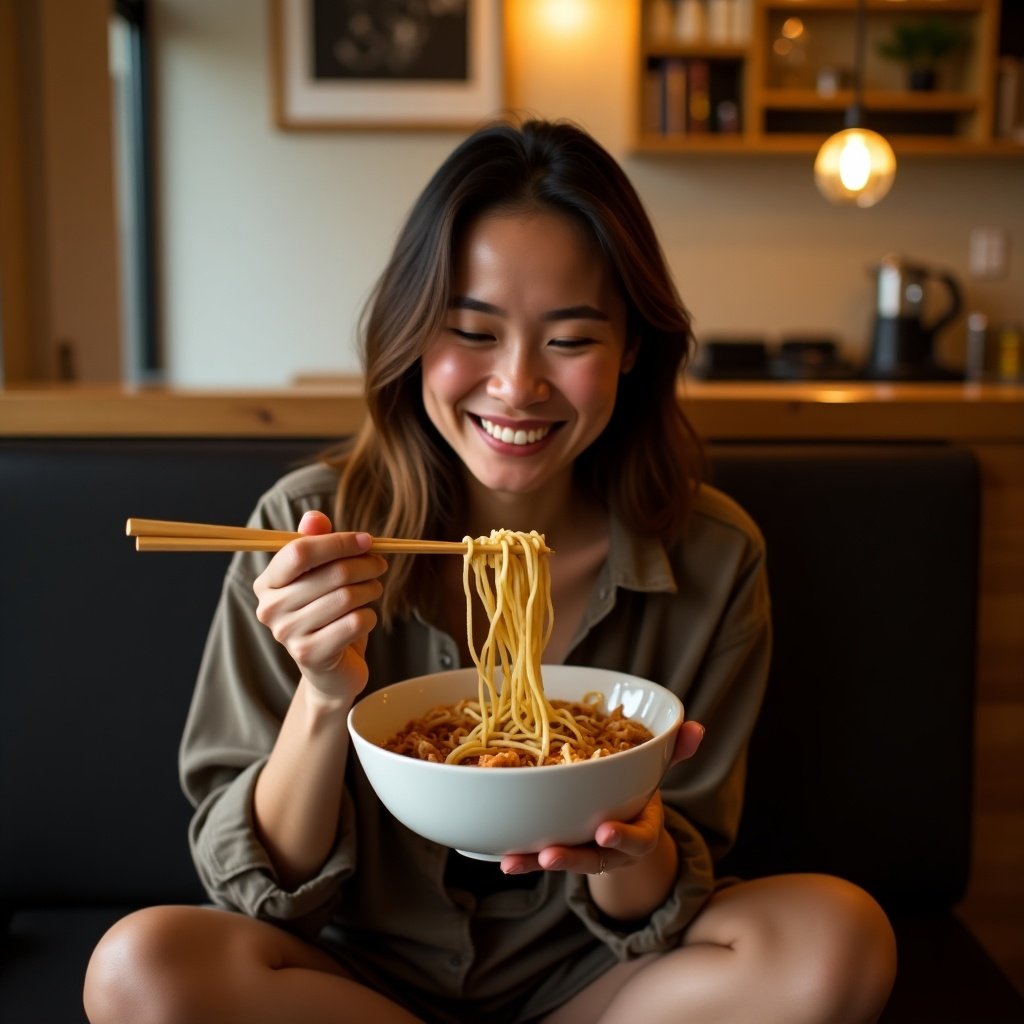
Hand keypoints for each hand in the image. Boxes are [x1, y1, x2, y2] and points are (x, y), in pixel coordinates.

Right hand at [253, 511, 387, 701]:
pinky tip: (365, 619)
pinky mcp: (310, 655)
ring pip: (346, 597)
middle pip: (330, 573)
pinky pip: (355, 623)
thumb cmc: (327, 614)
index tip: (367, 541)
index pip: (300, 551)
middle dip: (365, 565)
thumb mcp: (321, 576)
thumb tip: (314, 517)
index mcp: (268, 582)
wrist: (331, 670)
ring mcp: (287, 634)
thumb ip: (316, 543)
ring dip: (370, 590)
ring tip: (373, 591)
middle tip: (380, 566)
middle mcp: (270, 608)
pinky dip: (369, 617)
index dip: (338, 542)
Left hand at [500, 719, 704, 877]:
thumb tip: (696, 727)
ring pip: (564, 862)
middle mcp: (613, 849)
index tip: (605, 831)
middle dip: (573, 856)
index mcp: (641, 829)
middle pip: (595, 859)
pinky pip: (542, 859)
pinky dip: (523, 859)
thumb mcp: (657, 774)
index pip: (637, 838)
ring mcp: (586, 855)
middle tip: (551, 854)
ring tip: (513, 862)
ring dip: (537, 862)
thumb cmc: (638, 794)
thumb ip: (675, 752)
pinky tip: (503, 858)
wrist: (625, 829)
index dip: (623, 837)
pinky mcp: (562, 853)